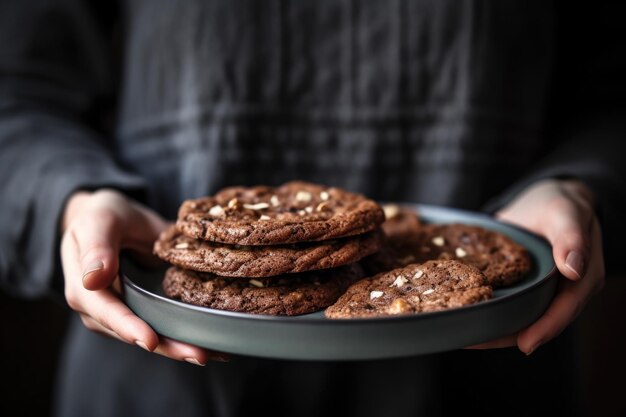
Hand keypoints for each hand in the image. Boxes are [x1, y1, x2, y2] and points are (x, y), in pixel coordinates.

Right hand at [60, 189, 228, 364]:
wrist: (108, 219)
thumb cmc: (102, 216)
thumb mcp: (99, 221)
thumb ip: (97, 247)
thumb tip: (94, 279)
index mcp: (83, 289)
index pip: (106, 313)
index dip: (129, 327)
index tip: (150, 341)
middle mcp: (100, 310)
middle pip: (132, 334)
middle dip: (166, 347)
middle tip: (199, 355)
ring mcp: (121, 314)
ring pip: (150, 338)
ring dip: (179, 348)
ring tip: (212, 354)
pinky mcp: (141, 313)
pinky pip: (161, 329)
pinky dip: (183, 337)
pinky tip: (212, 345)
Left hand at [471, 179, 604, 353]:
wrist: (545, 198)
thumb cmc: (560, 203)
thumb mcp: (566, 213)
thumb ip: (571, 238)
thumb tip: (573, 269)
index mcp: (583, 278)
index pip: (565, 309)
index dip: (545, 327)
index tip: (525, 344)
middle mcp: (564, 291)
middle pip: (540, 322)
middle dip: (510, 335)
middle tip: (478, 341)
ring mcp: (542, 291)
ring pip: (522, 318)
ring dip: (495, 329)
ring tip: (465, 336)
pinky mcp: (523, 287)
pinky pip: (509, 304)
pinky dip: (490, 310)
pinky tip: (465, 313)